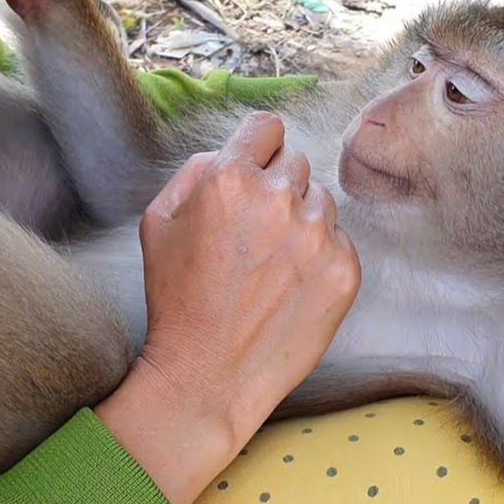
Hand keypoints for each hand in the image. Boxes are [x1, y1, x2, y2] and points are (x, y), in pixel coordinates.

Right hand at [96, 112, 361, 503]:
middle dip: (276, 187)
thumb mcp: (158, 224)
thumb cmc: (178, 301)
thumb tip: (227, 153)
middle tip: (254, 233)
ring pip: (321, 200)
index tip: (254, 170)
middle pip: (295, 163)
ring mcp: (318, 235)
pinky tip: (291, 285)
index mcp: (230, 179)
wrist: (210, 376)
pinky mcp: (345, 269)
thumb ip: (193, 173)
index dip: (257, 147)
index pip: (267, 127)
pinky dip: (320, 255)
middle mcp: (280, 198)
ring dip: (301, 219)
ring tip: (271, 263)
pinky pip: (340, 239)